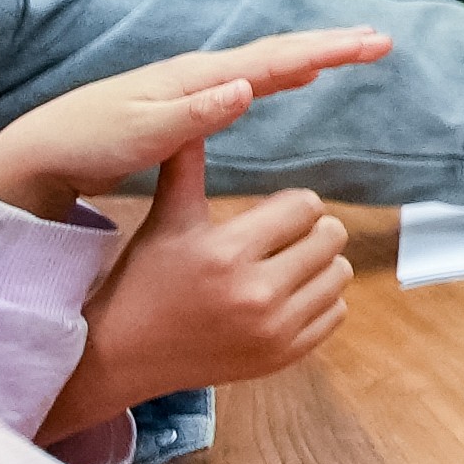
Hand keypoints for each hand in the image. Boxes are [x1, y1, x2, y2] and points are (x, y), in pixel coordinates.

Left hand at [0, 30, 392, 224]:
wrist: (44, 149)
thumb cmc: (90, 143)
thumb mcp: (142, 135)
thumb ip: (196, 114)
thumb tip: (248, 87)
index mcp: (196, 77)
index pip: (273, 58)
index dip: (327, 51)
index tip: (372, 45)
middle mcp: (200, 71)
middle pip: (278, 50)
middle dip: (331, 44)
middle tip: (381, 40)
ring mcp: (195, 83)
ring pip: (268, 61)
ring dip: (313, 53)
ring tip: (352, 49)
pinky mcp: (189, 99)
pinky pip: (252, 77)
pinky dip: (284, 71)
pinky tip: (296, 75)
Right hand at [56, 154, 352, 421]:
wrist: (123, 355)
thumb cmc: (144, 279)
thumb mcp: (165, 220)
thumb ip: (187, 165)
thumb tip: (200, 106)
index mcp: (226, 252)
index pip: (305, 206)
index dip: (292, 204)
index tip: (274, 213)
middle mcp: (255, 293)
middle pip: (330, 237)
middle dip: (311, 230)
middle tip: (283, 238)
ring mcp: (273, 331)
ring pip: (340, 274)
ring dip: (320, 265)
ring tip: (287, 265)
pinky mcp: (284, 357)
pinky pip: (336, 314)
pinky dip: (320, 301)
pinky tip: (287, 297)